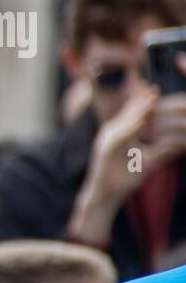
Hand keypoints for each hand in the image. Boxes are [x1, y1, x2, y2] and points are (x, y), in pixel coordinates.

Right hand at [85, 84, 159, 207]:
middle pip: (126, 113)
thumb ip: (163, 151)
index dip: (142, 100)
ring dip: (136, 109)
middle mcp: (111, 134)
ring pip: (124, 121)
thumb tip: (181, 144)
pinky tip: (141, 120)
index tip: (154, 88)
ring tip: (150, 97)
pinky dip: (131, 127)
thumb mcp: (147, 162)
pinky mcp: (105, 150)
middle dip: (139, 99)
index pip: (131, 114)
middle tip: (152, 86)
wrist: (105, 196)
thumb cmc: (124, 180)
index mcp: (119, 134)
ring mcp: (106, 141)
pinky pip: (120, 136)